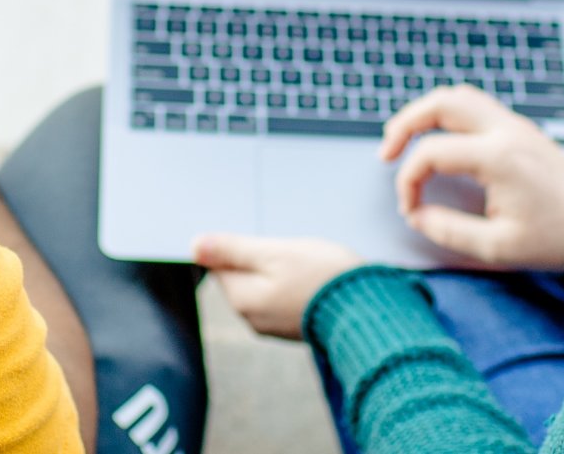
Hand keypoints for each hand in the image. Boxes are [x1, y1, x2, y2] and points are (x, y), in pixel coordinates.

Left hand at [193, 234, 363, 339]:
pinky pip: (281, 298)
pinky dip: (291, 283)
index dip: (237, 245)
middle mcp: (251, 318)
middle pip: (241, 276)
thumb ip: (233, 250)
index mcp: (241, 299)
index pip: (219, 265)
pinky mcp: (294, 325)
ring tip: (303, 261)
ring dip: (276, 269)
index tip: (261, 238)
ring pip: (263, 286)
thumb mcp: (275, 253)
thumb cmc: (322, 278)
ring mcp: (273, 325)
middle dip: (257, 258)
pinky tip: (311, 277)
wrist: (369, 310)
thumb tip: (194, 246)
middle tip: (286, 247)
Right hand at [381, 86, 563, 269]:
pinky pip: (476, 105)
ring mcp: (514, 124)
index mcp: (496, 157)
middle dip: (403, 124)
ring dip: (425, 113)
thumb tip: (418, 217)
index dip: (409, 182)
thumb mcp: (498, 247)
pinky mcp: (521, 129)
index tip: (412, 211)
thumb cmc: (556, 237)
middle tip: (386, 154)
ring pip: (457, 96)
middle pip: (439, 102)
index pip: (431, 154)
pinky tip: (440, 139)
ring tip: (407, 141)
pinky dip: (448, 115)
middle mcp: (504, 131)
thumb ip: (449, 231)